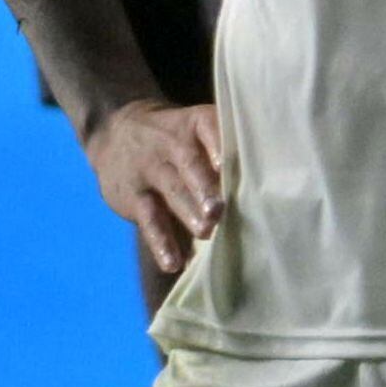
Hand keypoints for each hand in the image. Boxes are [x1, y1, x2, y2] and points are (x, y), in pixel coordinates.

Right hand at [87, 97, 221, 278]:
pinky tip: (173, 263)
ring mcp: (150, 170)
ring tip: (207, 232)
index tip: (226, 165)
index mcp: (195, 124)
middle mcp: (172, 143)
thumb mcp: (194, 127)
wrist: (116, 131)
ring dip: (189, 213)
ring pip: (171, 191)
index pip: (207, 127)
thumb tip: (269, 180)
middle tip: (220, 209)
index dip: (217, 145)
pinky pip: (148, 220)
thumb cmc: (177, 137)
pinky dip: (161, 242)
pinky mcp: (134, 196)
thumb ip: (223, 146)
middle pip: (189, 165)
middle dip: (205, 187)